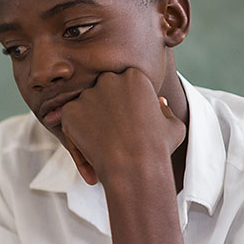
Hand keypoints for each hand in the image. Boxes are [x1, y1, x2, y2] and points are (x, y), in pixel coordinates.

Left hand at [59, 68, 185, 186]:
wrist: (133, 167)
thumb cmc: (157, 149)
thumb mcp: (173, 126)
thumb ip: (165, 110)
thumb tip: (158, 102)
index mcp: (135, 76)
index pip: (125, 81)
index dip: (125, 100)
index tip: (128, 117)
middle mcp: (109, 79)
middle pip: (103, 87)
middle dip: (106, 103)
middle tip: (112, 127)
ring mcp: (88, 94)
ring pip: (86, 102)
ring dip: (90, 116)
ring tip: (102, 139)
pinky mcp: (70, 111)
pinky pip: (70, 117)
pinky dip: (76, 129)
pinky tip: (89, 144)